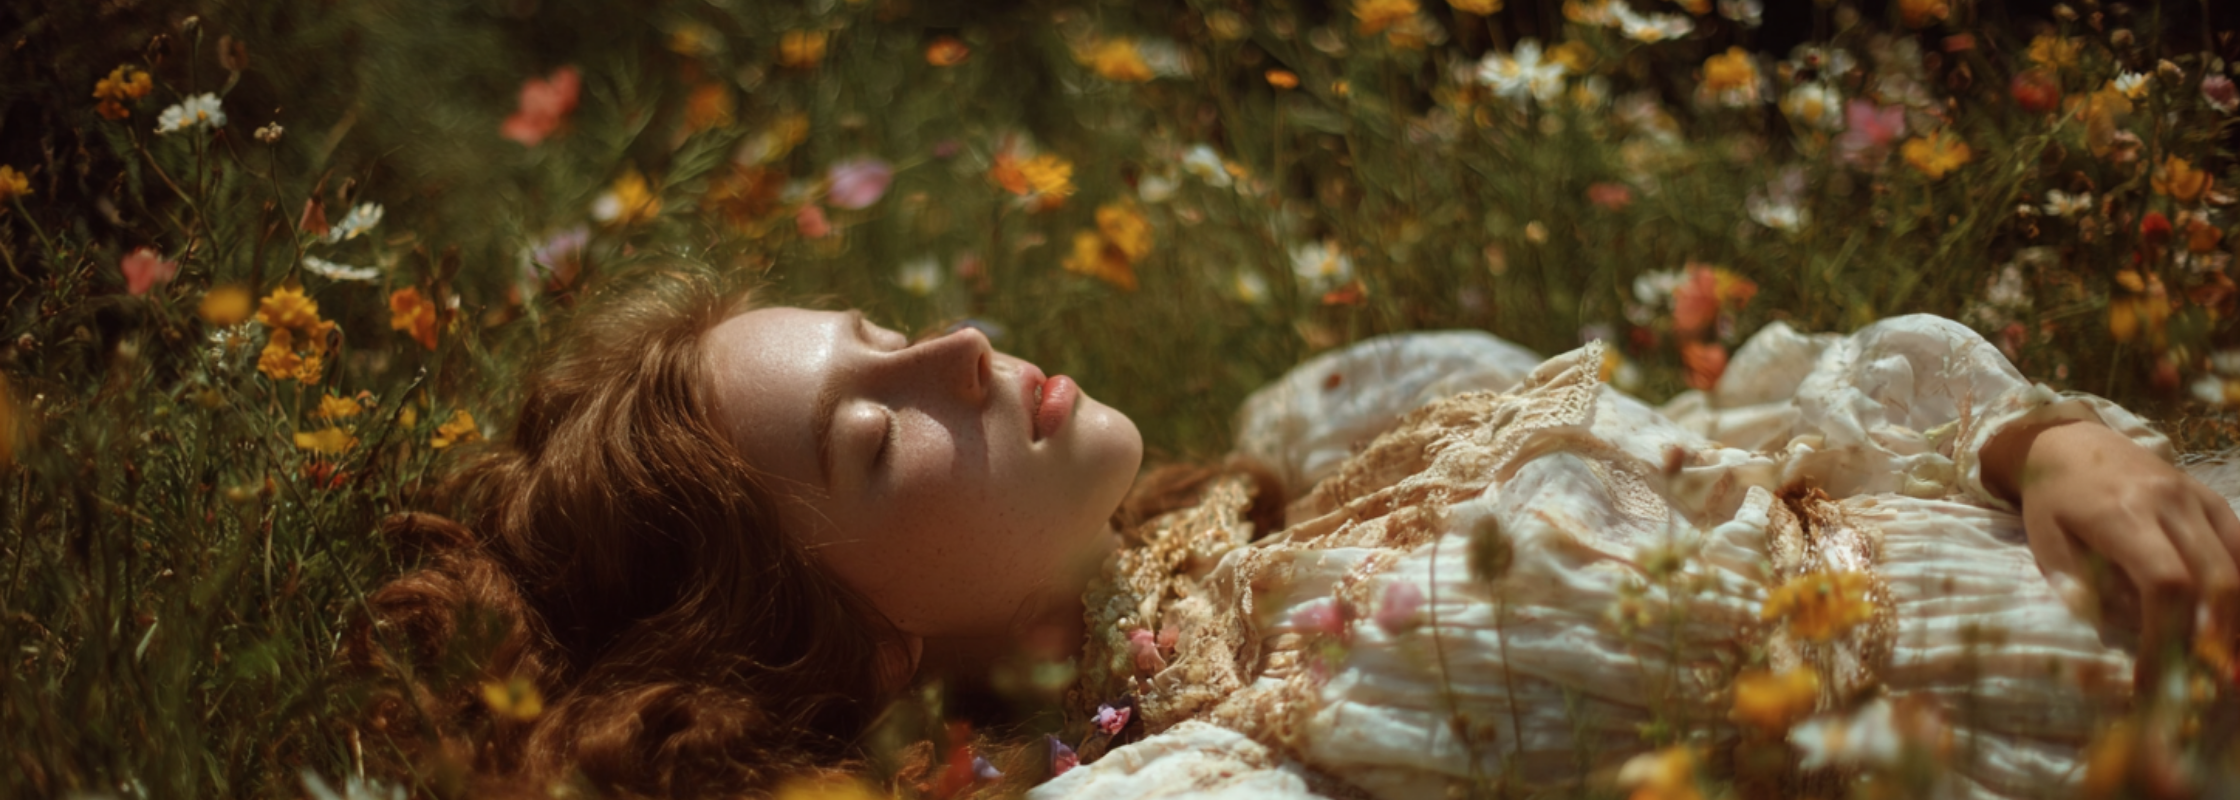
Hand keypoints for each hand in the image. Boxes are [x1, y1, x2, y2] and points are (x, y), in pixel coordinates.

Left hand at [1983, 419, 2239, 677]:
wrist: (2073, 443)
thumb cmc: (2054, 501)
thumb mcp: (2046, 543)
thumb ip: (2080, 587)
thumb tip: (2118, 632)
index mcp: (2121, 514)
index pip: (2166, 583)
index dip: (2168, 637)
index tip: (2155, 678)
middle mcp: (2169, 504)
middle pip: (2217, 580)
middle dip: (2217, 639)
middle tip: (2207, 682)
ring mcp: (2199, 500)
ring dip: (2237, 620)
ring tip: (2225, 665)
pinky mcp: (2215, 501)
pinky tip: (2230, 624)